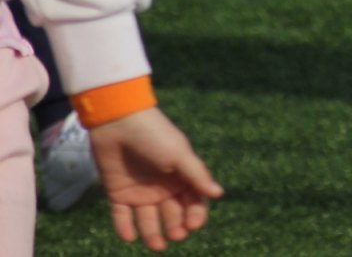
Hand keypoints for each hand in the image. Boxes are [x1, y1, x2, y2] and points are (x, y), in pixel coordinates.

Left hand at [88, 108, 223, 250]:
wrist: (119, 122)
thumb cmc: (155, 135)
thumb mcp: (179, 154)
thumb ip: (196, 175)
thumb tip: (218, 194)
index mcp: (181, 176)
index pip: (192, 201)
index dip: (195, 214)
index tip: (193, 225)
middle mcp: (162, 186)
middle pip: (172, 213)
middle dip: (175, 226)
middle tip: (175, 236)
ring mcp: (140, 191)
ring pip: (148, 219)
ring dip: (152, 233)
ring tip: (156, 245)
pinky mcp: (118, 193)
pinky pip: (122, 216)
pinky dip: (125, 227)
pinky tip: (130, 237)